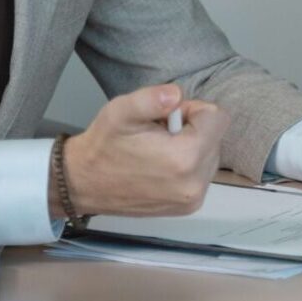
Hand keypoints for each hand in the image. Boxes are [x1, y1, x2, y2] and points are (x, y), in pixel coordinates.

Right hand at [58, 84, 230, 217]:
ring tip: (158, 151)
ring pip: (211, 154)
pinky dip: (188, 164)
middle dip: (192, 129)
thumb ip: (152, 98)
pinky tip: (160, 166)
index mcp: (185, 157)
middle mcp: (195, 183)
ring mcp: (193, 198)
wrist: (84, 184)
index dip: (191, 110)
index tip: (167, 118)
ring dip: (191, 147)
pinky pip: (203, 173)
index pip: (217, 117)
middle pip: (216, 136)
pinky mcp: (189, 206)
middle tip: (159, 135)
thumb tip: (177, 94)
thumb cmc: (104, 146)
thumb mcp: (121, 112)